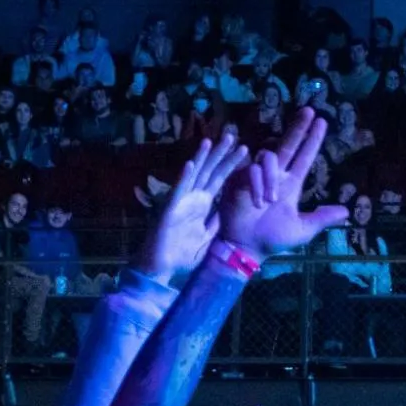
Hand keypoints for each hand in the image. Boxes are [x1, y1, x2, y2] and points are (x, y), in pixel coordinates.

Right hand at [138, 133, 249, 281]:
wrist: (162, 271)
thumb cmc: (181, 255)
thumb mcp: (206, 237)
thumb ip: (215, 222)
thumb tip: (225, 210)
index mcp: (202, 204)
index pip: (219, 180)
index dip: (230, 164)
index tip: (244, 149)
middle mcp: (191, 198)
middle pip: (209, 172)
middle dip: (220, 154)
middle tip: (233, 135)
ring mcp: (180, 202)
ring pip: (193, 176)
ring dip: (202, 159)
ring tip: (211, 141)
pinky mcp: (170, 211)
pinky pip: (178, 192)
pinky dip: (184, 178)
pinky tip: (190, 164)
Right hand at [218, 114, 347, 260]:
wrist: (247, 248)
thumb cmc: (273, 239)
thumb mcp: (303, 230)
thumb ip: (322, 218)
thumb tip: (347, 212)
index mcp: (291, 184)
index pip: (304, 156)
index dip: (312, 139)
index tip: (322, 121)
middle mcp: (275, 175)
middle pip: (288, 144)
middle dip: (298, 127)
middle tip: (309, 110)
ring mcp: (257, 176)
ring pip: (268, 158)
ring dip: (271, 177)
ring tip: (270, 201)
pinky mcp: (239, 179)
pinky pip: (251, 170)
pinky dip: (257, 185)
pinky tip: (257, 202)